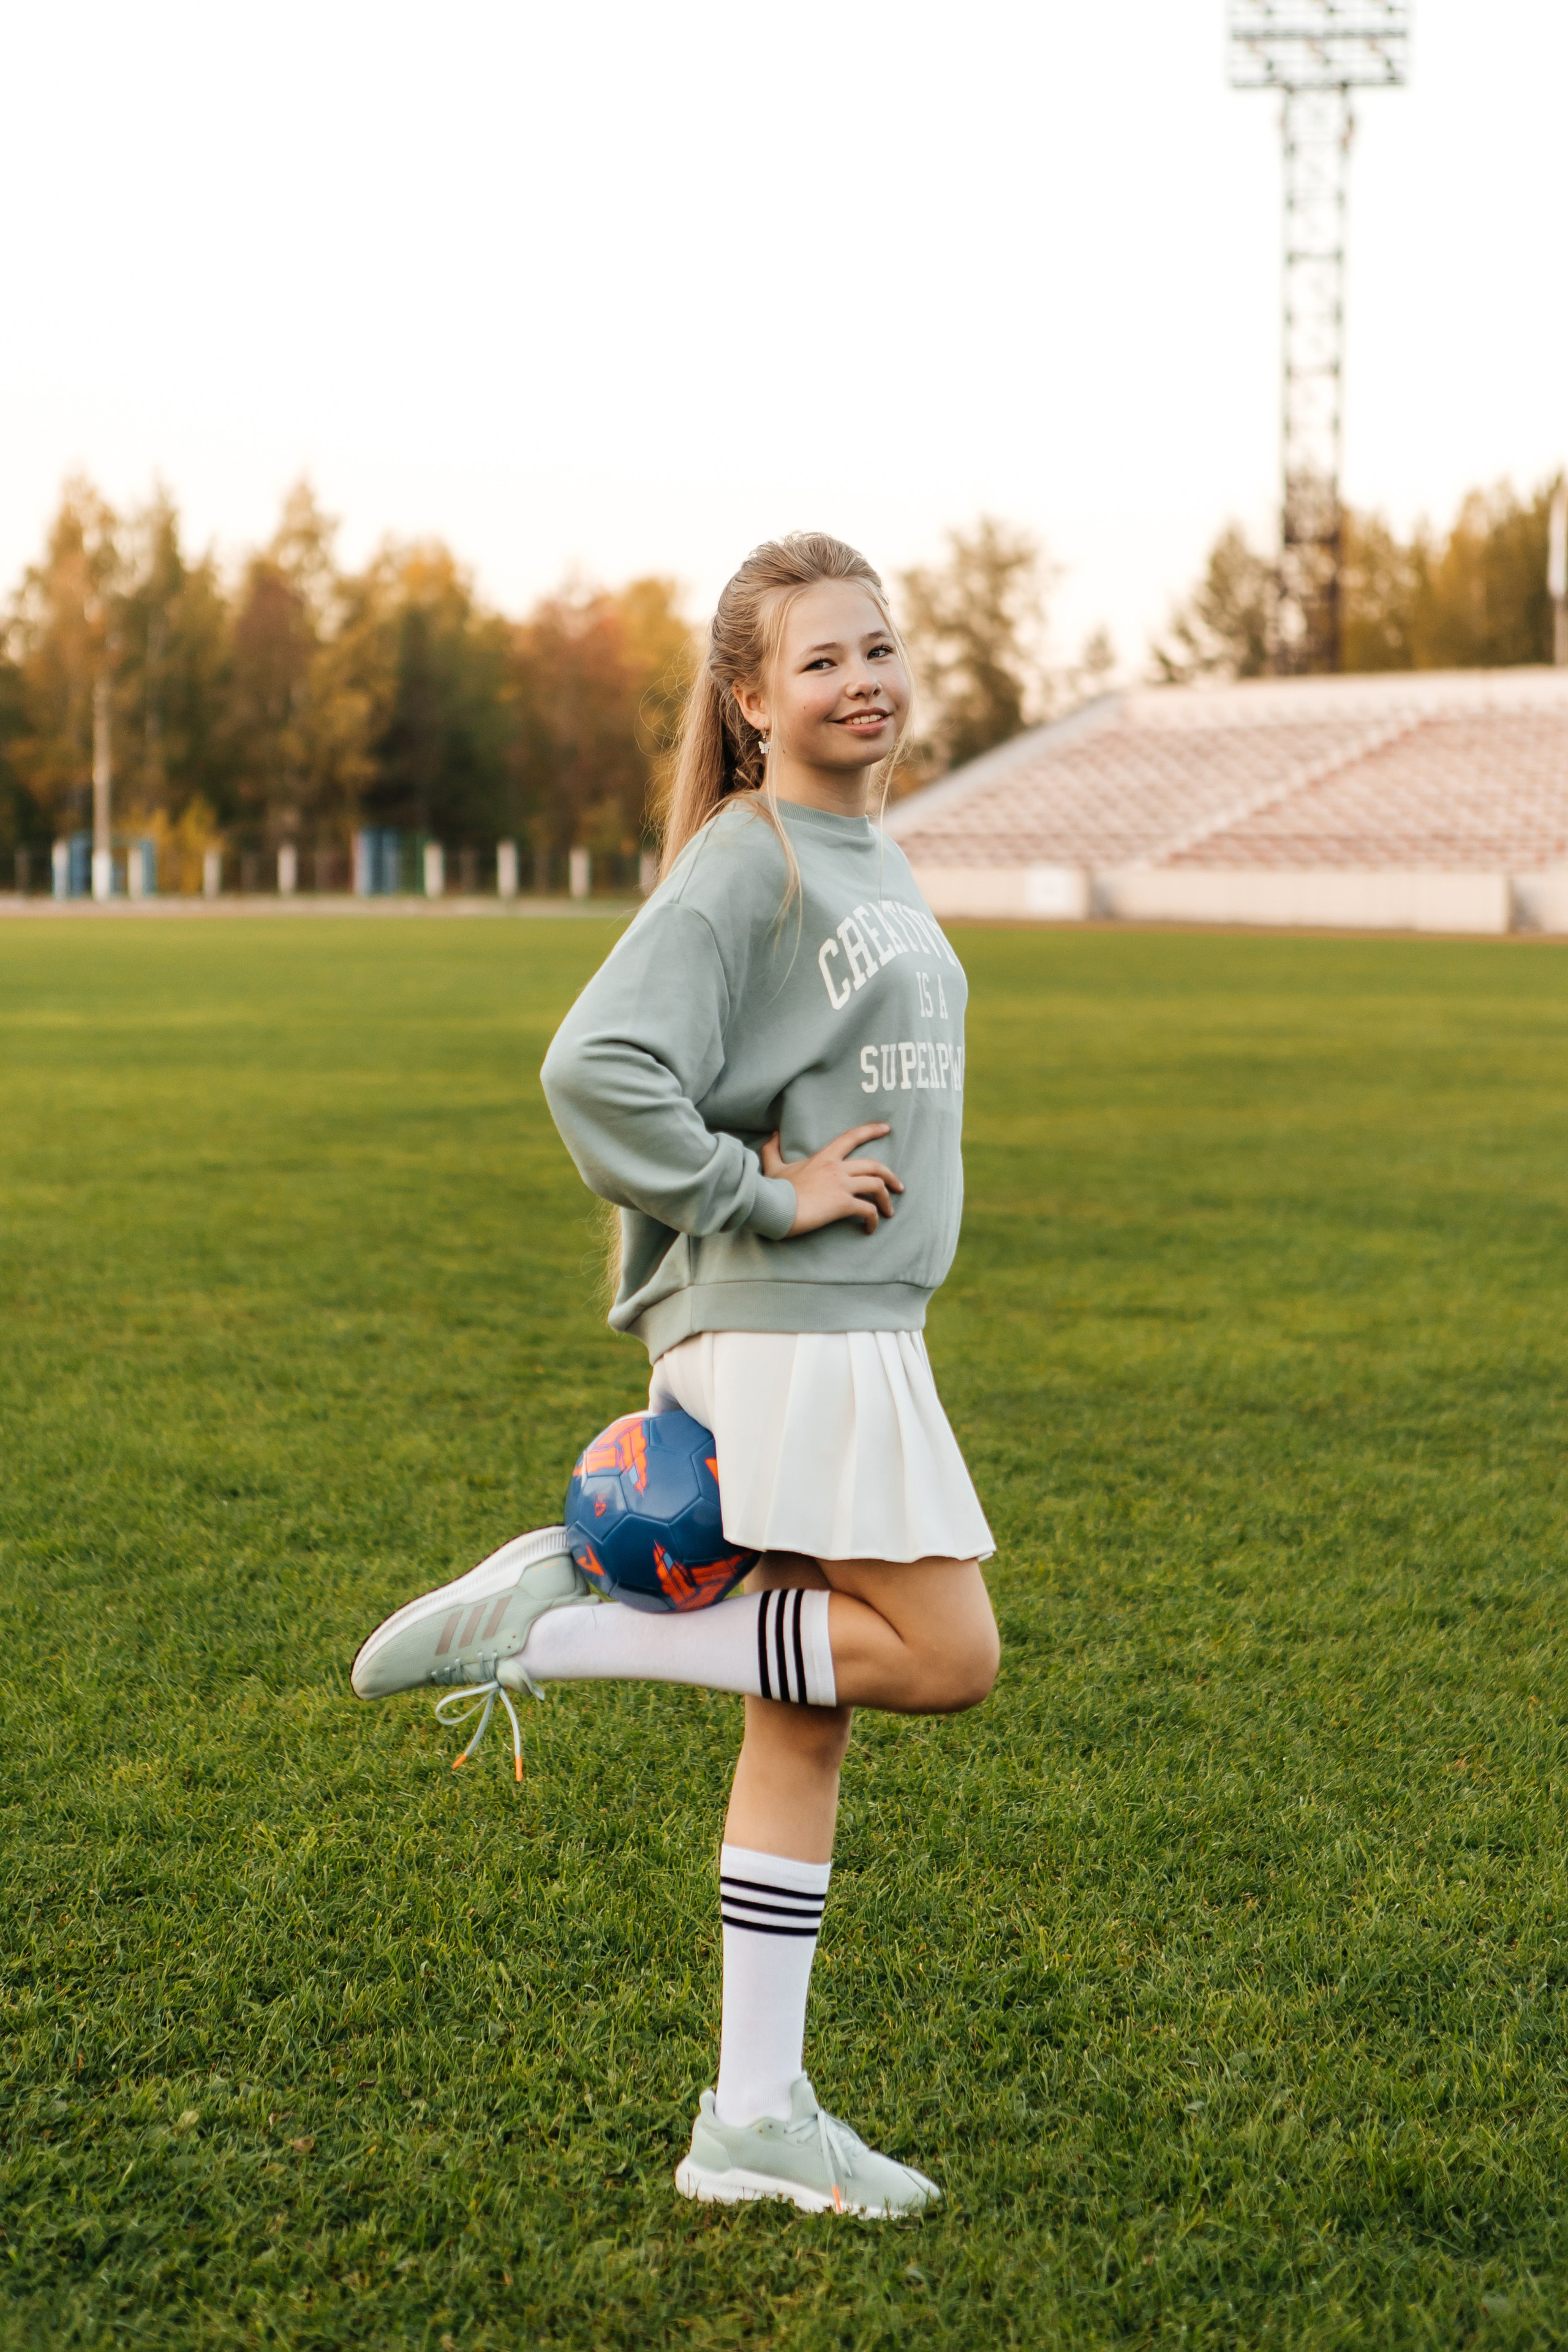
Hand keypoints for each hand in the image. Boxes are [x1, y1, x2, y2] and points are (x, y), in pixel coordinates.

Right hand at [760, 1122, 902, 1236]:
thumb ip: (773, 1150)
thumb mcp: (773, 1166)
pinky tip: (870, 1229)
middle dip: (890, 1176)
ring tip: (889, 1212)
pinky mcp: (842, 1204)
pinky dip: (874, 1220)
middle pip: (874, 1166)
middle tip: (898, 1187)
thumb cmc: (774, 1189)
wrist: (773, 1207)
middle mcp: (837, 1168)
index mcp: (824, 1158)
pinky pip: (868, 1210)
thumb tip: (773, 1135)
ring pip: (877, 1186)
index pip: (851, 1137)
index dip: (871, 1130)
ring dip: (887, 1199)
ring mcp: (841, 1186)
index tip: (886, 1128)